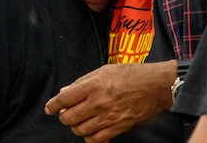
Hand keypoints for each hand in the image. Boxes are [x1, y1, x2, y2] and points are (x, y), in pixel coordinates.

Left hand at [44, 60, 175, 142]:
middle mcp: (98, 103)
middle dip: (65, 116)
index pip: (65, 99)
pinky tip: (92, 131)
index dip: (54, 105)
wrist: (156, 87)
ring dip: (77, 127)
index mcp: (93, 86)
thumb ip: (83, 81)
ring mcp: (108, 118)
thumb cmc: (131, 74)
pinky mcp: (117, 129)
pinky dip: (90, 137)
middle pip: (69, 118)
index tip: (50, 108)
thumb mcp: (105, 70)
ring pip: (80, 131)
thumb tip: (65, 91)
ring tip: (81, 120)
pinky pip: (96, 140)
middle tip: (68, 113)